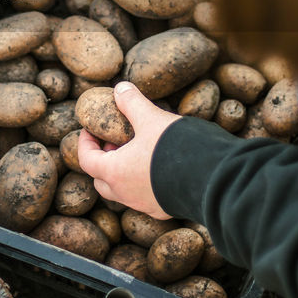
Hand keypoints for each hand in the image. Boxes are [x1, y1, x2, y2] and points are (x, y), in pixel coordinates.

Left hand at [78, 82, 178, 218]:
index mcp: (115, 172)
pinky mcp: (164, 209)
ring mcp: (145, 205)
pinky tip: (158, 168)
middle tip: (113, 142)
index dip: (85, 143)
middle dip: (103, 161)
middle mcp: (126, 194)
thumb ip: (132, 102)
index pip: (87, 160)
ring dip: (123, 173)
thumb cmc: (174, 149)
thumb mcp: (151, 118)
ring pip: (123, 192)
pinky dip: (143, 184)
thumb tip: (120, 88)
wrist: (211, 180)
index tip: (90, 130)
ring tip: (138, 152)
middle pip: (102, 181)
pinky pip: (145, 198)